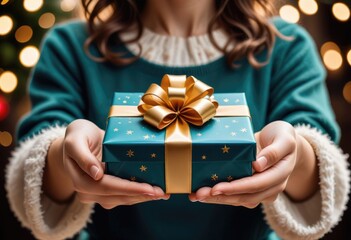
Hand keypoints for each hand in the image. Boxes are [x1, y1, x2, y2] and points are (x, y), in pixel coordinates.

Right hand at [44, 119, 168, 208]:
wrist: (77, 140)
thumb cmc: (77, 136)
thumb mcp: (75, 140)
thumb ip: (82, 156)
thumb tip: (96, 174)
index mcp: (80, 180)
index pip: (107, 187)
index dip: (129, 189)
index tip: (149, 189)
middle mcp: (89, 191)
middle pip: (118, 196)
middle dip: (142, 195)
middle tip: (162, 193)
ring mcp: (98, 193)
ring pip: (123, 199)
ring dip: (143, 197)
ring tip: (163, 193)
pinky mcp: (107, 190)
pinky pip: (124, 194)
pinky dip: (139, 193)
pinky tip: (154, 191)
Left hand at [189, 121, 316, 206]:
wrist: (282, 141)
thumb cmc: (282, 136)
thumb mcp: (284, 138)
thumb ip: (274, 151)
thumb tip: (258, 165)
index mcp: (279, 175)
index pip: (255, 185)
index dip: (235, 188)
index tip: (216, 188)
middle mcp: (271, 187)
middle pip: (244, 197)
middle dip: (220, 197)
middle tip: (198, 194)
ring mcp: (261, 190)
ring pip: (238, 200)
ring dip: (216, 199)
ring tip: (196, 196)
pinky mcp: (251, 189)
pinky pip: (235, 195)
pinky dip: (219, 195)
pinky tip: (203, 193)